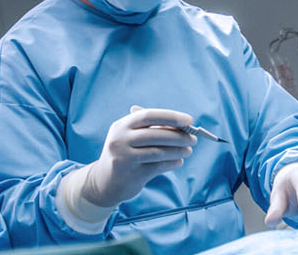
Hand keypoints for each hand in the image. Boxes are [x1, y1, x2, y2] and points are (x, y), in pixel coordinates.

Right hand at [79, 107, 196, 206]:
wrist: (104, 182)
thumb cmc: (124, 154)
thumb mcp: (130, 137)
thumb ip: (151, 129)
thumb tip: (182, 123)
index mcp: (121, 126)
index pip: (148, 115)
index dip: (170, 116)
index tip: (189, 120)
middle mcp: (120, 140)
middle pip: (155, 134)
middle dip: (178, 136)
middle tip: (193, 138)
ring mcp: (124, 158)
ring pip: (158, 152)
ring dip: (178, 151)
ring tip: (188, 151)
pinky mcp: (131, 174)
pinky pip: (157, 167)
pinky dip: (172, 163)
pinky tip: (179, 162)